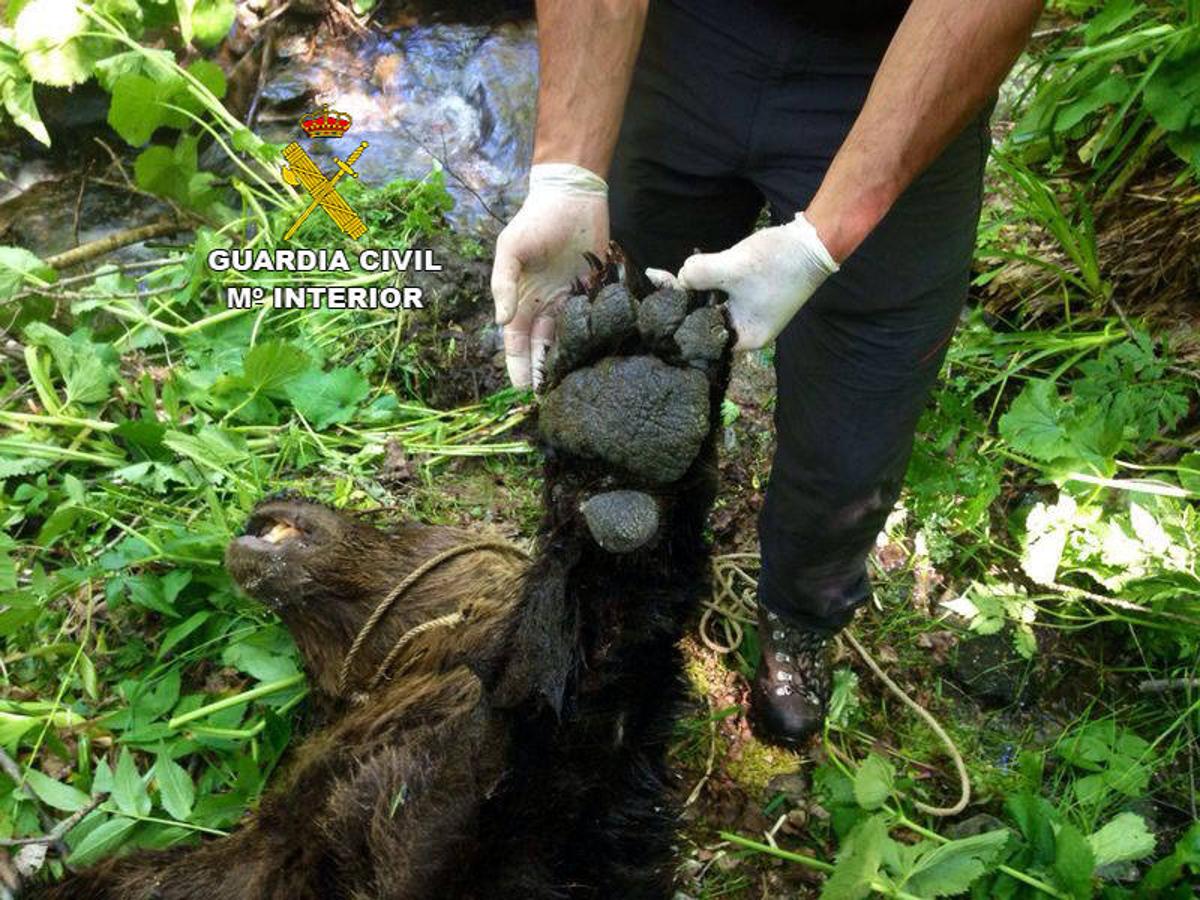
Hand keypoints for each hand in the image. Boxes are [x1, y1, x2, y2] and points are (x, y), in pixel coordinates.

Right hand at [490, 163, 608, 387]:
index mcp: (521, 301)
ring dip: (569, 362)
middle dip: (545, 373)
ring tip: (574, 387)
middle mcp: (545, 306)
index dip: (518, 366)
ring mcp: (571, 301)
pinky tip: (598, 360)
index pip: (517, 342)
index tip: (523, 391)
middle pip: (543, 348)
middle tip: (552, 399)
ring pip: (569, 341)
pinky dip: (593, 340)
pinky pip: (593, 323)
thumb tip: (501, 321)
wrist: (572, 197)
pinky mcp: (595, 294)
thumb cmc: (535, 221)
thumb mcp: (510, 250)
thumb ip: (504, 284)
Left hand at [676, 212, 838, 350]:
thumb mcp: (733, 268)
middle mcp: (747, 332)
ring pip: (711, 303)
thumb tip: (678, 278)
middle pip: (705, 319)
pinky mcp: (752, 297)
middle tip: (661, 280)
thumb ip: (698, 275)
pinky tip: (701, 268)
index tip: (660, 300)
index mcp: (745, 338)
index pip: (701, 334)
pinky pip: (722, 293)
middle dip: (686, 300)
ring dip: (698, 287)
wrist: (815, 241)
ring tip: (677, 274)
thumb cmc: (778, 261)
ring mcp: (750, 314)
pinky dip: (712, 281)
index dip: (680, 316)